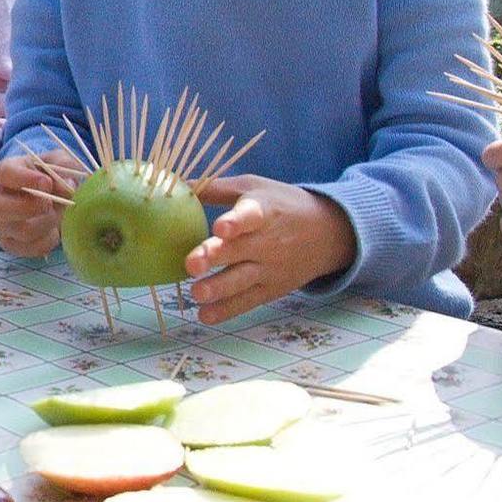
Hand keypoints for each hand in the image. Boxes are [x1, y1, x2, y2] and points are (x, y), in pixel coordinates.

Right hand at [0, 149, 84, 256]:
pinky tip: (54, 228)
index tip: (47, 182)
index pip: (5, 174)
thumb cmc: (51, 175)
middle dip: (30, 207)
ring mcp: (1, 225)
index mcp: (6, 173)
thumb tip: (68, 186)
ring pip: (21, 231)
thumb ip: (65, 167)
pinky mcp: (11, 245)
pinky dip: (50, 239)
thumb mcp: (59, 162)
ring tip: (57, 214)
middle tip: (50, 204)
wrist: (48, 197)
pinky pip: (33, 248)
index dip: (25, 178)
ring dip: (48, 222)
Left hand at [185, 177, 356, 324]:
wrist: (328, 233)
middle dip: (215, 257)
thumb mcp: (252, 187)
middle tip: (191, 264)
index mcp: (263, 211)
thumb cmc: (279, 205)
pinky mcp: (271, 288)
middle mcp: (268, 242)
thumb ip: (215, 188)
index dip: (236, 222)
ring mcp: (270, 268)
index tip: (221, 228)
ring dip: (219, 288)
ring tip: (196, 293)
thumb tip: (174, 185)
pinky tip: (205, 316)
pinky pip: (248, 301)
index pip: (251, 216)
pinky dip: (228, 310)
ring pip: (242, 279)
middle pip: (240, 250)